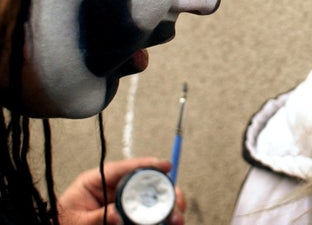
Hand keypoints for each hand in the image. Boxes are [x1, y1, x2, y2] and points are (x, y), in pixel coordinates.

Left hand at [58, 156, 185, 224]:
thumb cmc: (61, 223)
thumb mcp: (76, 220)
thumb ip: (96, 216)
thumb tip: (117, 213)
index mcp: (97, 182)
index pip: (125, 169)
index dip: (148, 165)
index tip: (166, 166)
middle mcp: (113, 190)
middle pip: (145, 184)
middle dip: (165, 192)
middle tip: (176, 204)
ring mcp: (121, 203)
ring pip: (151, 201)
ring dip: (167, 209)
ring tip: (176, 220)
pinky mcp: (126, 217)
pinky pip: (147, 217)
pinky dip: (160, 220)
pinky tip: (168, 223)